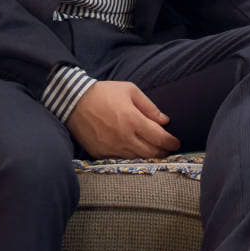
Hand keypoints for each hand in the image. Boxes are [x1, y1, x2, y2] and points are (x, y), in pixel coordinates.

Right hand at [65, 81, 179, 159]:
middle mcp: (123, 137)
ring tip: (154, 151)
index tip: (176, 143)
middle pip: (151, 153)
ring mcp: (111, 147)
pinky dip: (131, 157)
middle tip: (167, 149)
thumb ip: (149, 107)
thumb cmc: (104, 93)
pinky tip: (135, 152)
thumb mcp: (130, 91)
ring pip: (137, 158)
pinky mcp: (100, 153)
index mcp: (133, 120)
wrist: (73, 101)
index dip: (171, 143)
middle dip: (163, 152)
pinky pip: (121, 160)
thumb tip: (164, 121)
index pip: (159, 138)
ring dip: (148, 156)